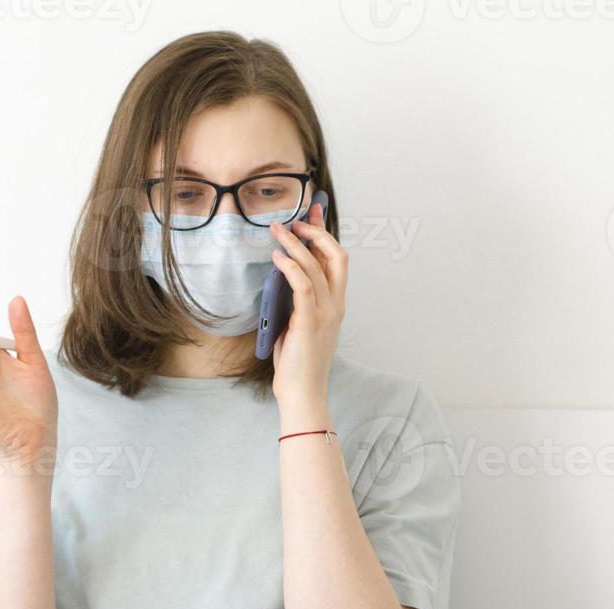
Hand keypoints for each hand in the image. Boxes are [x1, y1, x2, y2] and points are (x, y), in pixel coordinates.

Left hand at [268, 199, 347, 416]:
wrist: (302, 391)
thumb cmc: (297, 361)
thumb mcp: (298, 323)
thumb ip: (297, 299)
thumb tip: (282, 273)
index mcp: (336, 304)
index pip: (337, 259)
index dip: (325, 232)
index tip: (312, 211)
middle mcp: (336, 305)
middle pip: (335, 255)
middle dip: (316, 231)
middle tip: (294, 220)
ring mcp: (326, 313)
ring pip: (315, 266)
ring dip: (295, 244)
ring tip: (277, 230)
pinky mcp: (310, 321)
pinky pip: (303, 286)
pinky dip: (291, 267)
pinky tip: (277, 257)